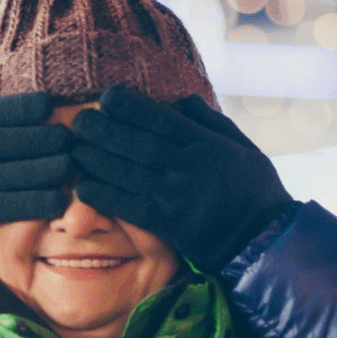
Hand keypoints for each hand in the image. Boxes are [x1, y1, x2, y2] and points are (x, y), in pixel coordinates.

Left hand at [70, 87, 294, 270]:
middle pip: (135, 143)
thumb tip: (185, 99)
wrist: (263, 239)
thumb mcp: (244, 148)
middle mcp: (187, 166)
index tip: (106, 98)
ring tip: (73, 151)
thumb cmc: (255, 191)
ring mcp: (176, 195)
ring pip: (127, 172)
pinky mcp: (168, 224)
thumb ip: (213, 123)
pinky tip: (83, 188)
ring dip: (95, 160)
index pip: (160, 118)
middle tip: (77, 123)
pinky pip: (128, 207)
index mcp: (204, 144)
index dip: (129, 106)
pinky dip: (103, 197)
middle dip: (102, 130)